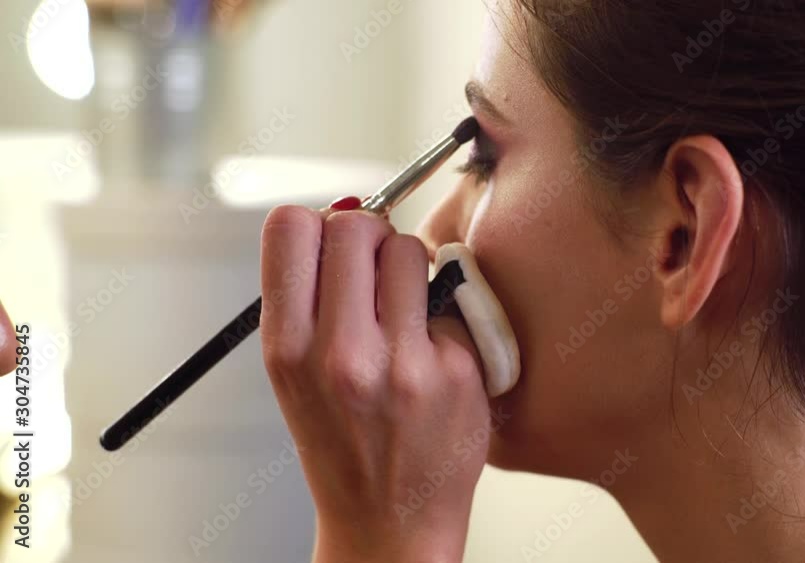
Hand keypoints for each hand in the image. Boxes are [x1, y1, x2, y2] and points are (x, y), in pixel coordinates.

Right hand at [259, 203, 490, 562]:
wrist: (390, 522)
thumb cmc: (343, 440)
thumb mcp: (296, 373)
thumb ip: (309, 294)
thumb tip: (342, 208)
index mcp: (287, 349)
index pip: (290, 227)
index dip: (315, 225)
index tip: (331, 247)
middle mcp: (340, 354)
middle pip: (355, 225)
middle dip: (368, 236)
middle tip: (375, 272)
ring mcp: (403, 363)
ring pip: (409, 249)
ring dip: (410, 266)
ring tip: (405, 309)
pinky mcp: (456, 371)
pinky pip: (451, 297)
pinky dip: (443, 312)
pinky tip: (434, 351)